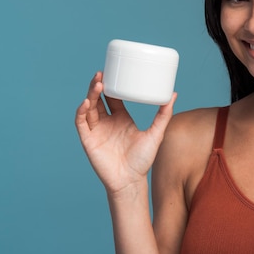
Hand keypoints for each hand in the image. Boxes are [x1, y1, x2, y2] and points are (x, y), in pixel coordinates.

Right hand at [75, 72, 176, 194]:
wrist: (131, 181)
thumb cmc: (143, 160)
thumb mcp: (156, 133)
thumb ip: (163, 115)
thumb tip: (173, 94)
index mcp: (120, 119)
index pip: (112, 97)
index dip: (110, 85)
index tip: (112, 71)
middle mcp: (107, 123)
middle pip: (98, 99)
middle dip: (98, 86)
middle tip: (102, 73)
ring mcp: (96, 131)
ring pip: (89, 108)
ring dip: (91, 95)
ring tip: (98, 84)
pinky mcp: (88, 141)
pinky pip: (81, 123)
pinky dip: (82, 112)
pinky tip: (87, 103)